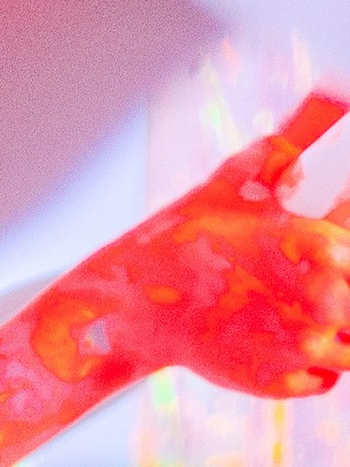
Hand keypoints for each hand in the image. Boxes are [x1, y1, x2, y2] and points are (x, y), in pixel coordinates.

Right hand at [77, 99, 349, 403]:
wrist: (138, 304)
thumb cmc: (187, 239)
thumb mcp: (242, 175)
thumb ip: (297, 134)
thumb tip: (334, 86)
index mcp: (322, 246)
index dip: (348, 243)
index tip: (335, 240)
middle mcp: (322, 299)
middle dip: (348, 288)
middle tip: (318, 280)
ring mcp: (303, 346)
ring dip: (346, 328)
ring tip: (312, 310)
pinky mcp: (281, 381)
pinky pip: (330, 377)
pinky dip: (324, 363)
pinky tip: (300, 339)